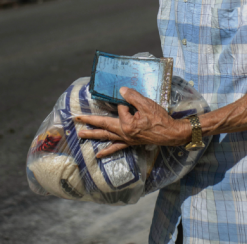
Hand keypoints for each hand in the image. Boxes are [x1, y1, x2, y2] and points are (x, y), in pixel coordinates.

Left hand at [75, 87, 190, 158]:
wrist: (170, 134)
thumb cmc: (160, 119)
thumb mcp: (147, 104)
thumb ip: (133, 97)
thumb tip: (120, 91)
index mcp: (127, 124)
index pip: (120, 109)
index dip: (127, 103)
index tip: (136, 103)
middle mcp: (124, 133)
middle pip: (103, 125)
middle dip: (90, 121)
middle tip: (76, 119)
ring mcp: (126, 139)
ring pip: (106, 136)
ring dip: (93, 135)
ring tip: (81, 135)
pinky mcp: (129, 143)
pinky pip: (116, 148)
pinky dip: (106, 151)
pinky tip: (98, 155)